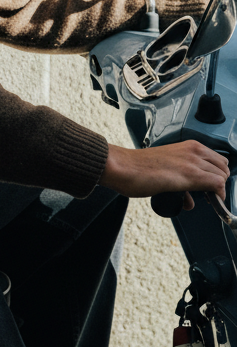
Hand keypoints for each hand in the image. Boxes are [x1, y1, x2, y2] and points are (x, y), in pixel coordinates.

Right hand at [101, 140, 229, 209]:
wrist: (123, 167)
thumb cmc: (137, 167)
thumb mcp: (165, 168)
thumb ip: (180, 181)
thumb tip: (189, 199)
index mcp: (189, 145)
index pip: (217, 161)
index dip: (216, 176)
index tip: (208, 188)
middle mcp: (193, 151)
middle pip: (223, 168)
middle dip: (218, 183)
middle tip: (205, 194)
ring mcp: (192, 162)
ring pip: (222, 176)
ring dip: (216, 190)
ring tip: (202, 198)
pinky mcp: (190, 174)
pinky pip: (217, 184)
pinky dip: (216, 195)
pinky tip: (204, 201)